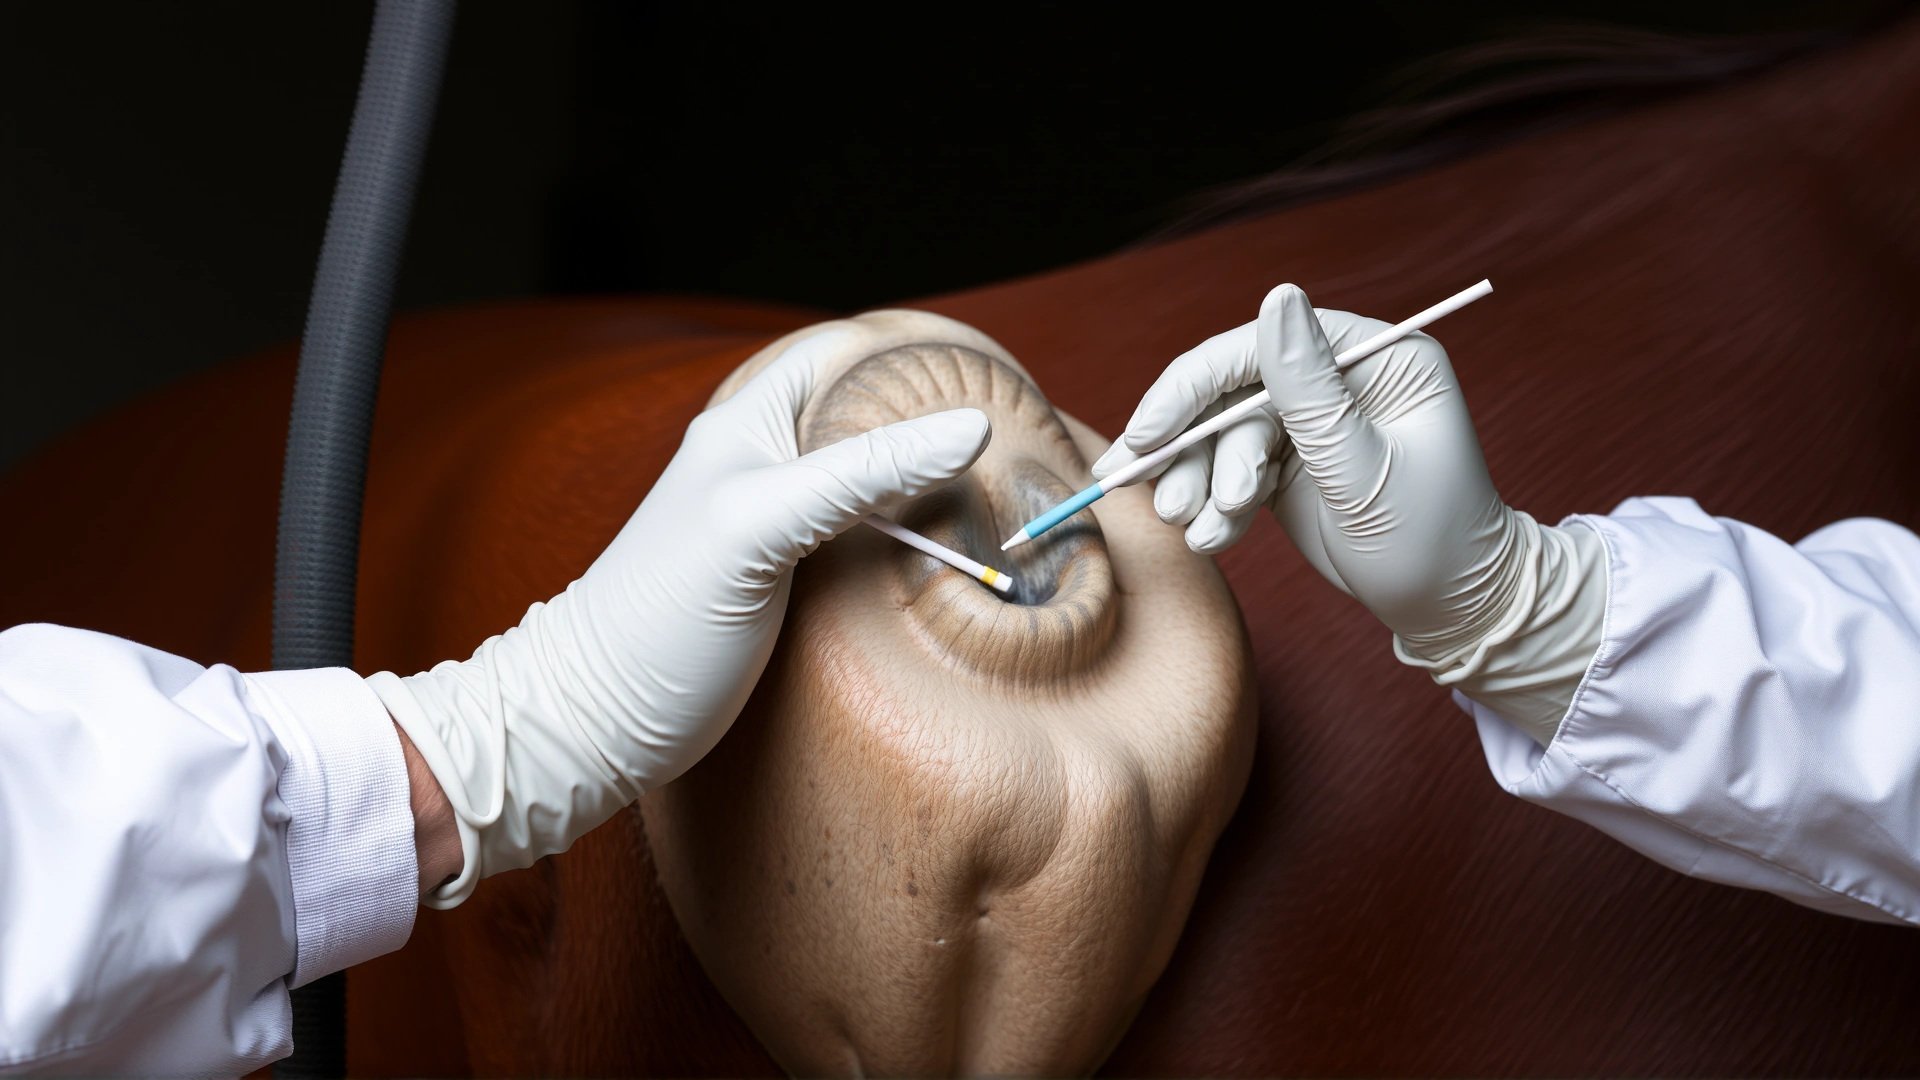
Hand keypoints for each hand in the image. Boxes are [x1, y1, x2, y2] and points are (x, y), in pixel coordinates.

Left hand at [370, 331, 991, 905]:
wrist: (593, 724)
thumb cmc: (658, 621)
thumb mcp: (763, 530)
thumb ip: (862, 472)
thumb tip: (969, 427)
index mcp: (747, 425)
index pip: (842, 357)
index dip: (912, 361)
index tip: (989, 385)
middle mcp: (761, 464)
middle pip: (864, 419)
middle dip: (930, 428)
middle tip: (1008, 453)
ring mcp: (772, 525)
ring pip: (867, 482)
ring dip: (924, 490)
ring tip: (991, 504)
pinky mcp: (782, 582)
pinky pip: (858, 539)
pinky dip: (904, 541)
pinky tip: (940, 561)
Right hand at [1093, 284, 1603, 744]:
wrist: (1451, 608)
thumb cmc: (1432, 540)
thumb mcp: (1364, 469)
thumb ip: (1311, 390)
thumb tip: (1277, 295)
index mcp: (1378, 358)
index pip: (1266, 344)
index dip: (1196, 385)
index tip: (1151, 434)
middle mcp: (1340, 377)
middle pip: (1232, 388)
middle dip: (1192, 449)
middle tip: (1163, 501)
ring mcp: (1311, 419)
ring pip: (1222, 433)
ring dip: (1198, 483)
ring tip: (1194, 530)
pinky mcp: (1289, 461)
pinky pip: (1229, 469)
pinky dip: (1214, 505)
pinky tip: (1212, 538)